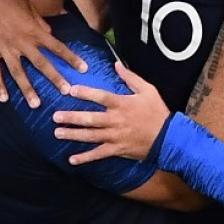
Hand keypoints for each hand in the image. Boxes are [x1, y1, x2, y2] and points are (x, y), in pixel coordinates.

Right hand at [0, 0, 87, 106]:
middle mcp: (22, 42)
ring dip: (27, 89)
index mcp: (34, 31)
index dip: (71, 58)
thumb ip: (40, 24)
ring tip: (36, 104)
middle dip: (55, 78)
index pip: (57, 47)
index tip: (83, 69)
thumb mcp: (30, 8)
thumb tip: (49, 35)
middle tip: (66, 91)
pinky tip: (4, 98)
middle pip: (41, 64)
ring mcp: (5, 48)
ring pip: (19, 73)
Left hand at [53, 61, 169, 163]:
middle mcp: (116, 120)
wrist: (169, 137)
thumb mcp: (148, 90)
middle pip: (90, 119)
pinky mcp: (117, 150)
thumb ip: (131, 77)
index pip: (100, 97)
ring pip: (90, 136)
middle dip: (71, 118)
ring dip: (73, 135)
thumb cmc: (158, 112)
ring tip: (57, 133)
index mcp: (122, 104)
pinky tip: (72, 159)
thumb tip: (116, 64)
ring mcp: (115, 137)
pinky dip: (85, 158)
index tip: (70, 90)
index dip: (85, 93)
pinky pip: (99, 154)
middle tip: (55, 116)